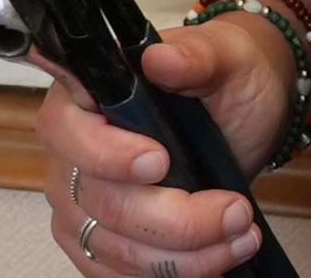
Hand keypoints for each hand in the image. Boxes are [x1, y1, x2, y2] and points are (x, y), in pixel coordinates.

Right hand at [34, 14, 291, 276]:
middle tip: (236, 211)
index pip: (67, 131)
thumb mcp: (224, 56)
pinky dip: (174, 271)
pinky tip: (218, 257)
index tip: (159, 162)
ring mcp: (81, 204)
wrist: (243, 116)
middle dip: (175, 218)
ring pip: (115, 248)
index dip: (107, 154)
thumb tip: (161, 58)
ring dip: (185, 255)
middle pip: (101, 202)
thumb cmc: (225, 78)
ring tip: (242, 235)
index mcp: (83, 97)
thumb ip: (195, 56)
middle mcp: (70, 154)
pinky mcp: (100, 243)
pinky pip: (120, 273)